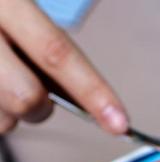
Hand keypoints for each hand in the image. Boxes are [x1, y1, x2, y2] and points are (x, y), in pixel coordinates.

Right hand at [0, 0, 127, 133]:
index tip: (121, 124)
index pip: (57, 52)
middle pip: (27, 98)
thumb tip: (81, 96)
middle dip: (39, 108)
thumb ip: (41, 44)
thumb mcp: (14, 8)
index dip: (94, 92)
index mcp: (6, 2)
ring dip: (7, 112)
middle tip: (33, 93)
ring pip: (2, 121)